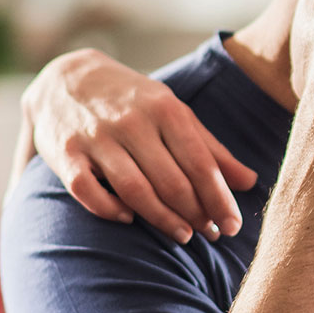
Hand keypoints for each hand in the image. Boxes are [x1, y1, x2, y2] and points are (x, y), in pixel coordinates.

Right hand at [23, 49, 258, 243]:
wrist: (66, 76)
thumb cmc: (133, 101)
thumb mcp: (174, 113)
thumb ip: (210, 148)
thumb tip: (250, 182)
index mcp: (166, 110)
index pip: (200, 164)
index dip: (220, 199)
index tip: (232, 226)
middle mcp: (132, 122)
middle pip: (172, 181)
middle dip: (196, 213)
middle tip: (210, 235)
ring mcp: (96, 137)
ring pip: (135, 189)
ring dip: (162, 219)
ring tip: (183, 236)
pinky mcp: (64, 152)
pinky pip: (86, 190)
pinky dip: (109, 209)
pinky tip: (128, 218)